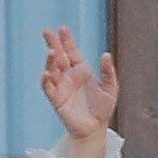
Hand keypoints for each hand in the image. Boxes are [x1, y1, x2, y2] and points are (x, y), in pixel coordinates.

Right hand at [41, 27, 118, 157]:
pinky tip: (47, 73)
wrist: (95, 129)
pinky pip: (48, 87)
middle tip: (46, 32)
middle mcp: (69, 75)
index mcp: (81, 69)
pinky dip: (46, 80)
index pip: (72, 51)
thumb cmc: (103, 108)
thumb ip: (108, 72)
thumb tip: (106, 54)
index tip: (62, 28)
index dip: (67, 40)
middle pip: (59, 56)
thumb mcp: (110, 88)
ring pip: (52, 69)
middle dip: (53, 44)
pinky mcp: (56, 99)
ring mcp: (61, 86)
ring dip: (50, 61)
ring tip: (52, 52)